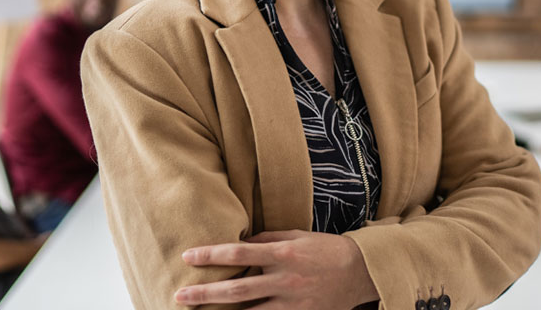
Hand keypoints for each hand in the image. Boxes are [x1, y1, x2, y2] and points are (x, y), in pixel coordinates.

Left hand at [175, 230, 377, 308]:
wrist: (361, 272)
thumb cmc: (326, 250)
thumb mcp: (297, 236)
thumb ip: (268, 240)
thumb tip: (241, 243)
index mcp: (282, 253)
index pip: (238, 253)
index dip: (211, 255)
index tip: (188, 256)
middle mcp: (284, 279)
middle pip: (236, 290)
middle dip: (204, 293)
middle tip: (180, 295)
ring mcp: (291, 303)